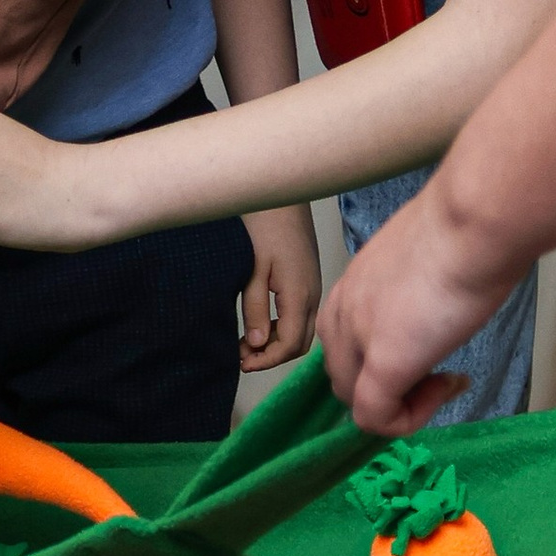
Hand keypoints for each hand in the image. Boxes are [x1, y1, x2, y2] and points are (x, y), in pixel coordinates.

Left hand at [240, 204, 321, 370]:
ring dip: (277, 342)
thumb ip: (254, 308)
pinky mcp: (309, 279)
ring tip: (246, 341)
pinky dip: (282, 327)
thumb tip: (256, 344)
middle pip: (298, 344)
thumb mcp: (252, 269)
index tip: (241, 363)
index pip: (288, 345)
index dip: (266, 360)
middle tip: (242, 355)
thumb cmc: (265, 224)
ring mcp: (313, 287)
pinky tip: (261, 322)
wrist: (281, 192)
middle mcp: (312, 295)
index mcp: (299, 294)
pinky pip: (301, 315)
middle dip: (272, 356)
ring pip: (301, 331)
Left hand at [316, 183, 510, 435]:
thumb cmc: (467, 224)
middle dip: (388, 384)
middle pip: (343, 373)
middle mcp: (344, 308)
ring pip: (353, 398)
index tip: (432, 342)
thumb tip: (435, 298)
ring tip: (443, 378)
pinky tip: (446, 388)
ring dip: (398, 402)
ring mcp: (358, 336)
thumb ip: (415, 281)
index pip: (344, 339)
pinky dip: (408, 420)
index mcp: (353, 282)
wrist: (476, 219)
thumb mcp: (427, 253)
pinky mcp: (384, 361)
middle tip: (439, 369)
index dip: (384, 355)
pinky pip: (374, 417)